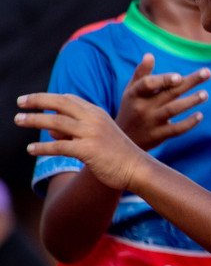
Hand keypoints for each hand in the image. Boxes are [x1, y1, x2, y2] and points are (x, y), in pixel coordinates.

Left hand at [17, 93, 149, 191]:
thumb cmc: (117, 153)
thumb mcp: (98, 135)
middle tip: (20, 101)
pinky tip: (31, 149)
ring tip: (18, 120)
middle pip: (61, 104)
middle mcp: (94, 119)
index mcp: (97, 113)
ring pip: (56, 122)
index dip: (49, 98)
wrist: (137, 168)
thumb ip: (74, 129)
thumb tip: (49, 129)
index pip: (69, 99)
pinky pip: (59, 146)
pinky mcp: (88, 151)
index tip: (33, 100)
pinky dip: (42, 147)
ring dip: (34, 120)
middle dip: (38, 101)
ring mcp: (92, 134)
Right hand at [116, 54, 210, 148]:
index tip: (179, 76)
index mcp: (135, 94)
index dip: (163, 80)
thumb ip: (141, 73)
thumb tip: (150, 55)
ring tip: (205, 94)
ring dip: (191, 101)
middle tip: (207, 72)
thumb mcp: (131, 90)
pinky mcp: (158, 136)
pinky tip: (200, 115)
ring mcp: (150, 122)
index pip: (148, 84)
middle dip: (189, 82)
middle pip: (168, 93)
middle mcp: (142, 107)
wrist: (124, 139)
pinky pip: (176, 129)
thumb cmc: (131, 108)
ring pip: (173, 110)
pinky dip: (189, 123)